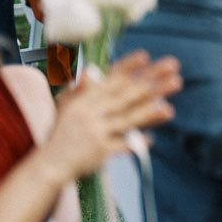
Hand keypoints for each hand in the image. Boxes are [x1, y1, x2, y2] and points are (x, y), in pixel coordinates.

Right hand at [38, 51, 180, 183]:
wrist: (48, 165)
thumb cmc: (61, 133)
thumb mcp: (66, 108)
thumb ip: (81, 90)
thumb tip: (89, 72)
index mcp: (83, 100)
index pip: (109, 80)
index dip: (127, 67)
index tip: (145, 56)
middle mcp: (89, 113)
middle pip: (125, 95)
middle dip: (151, 82)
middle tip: (174, 71)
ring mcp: (95, 132)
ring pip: (126, 119)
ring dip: (148, 113)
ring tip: (169, 108)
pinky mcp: (99, 152)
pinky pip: (121, 145)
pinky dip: (135, 142)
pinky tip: (151, 138)